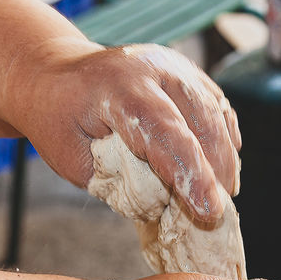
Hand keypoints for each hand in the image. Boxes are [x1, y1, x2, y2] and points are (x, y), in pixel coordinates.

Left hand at [5, 38, 241, 226]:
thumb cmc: (60, 122)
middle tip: (216, 214)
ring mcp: (173, 65)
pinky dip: (224, 139)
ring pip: (216, 113)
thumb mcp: (75, 162)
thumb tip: (166, 206)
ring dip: (225, 158)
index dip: (192, 174)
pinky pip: (217, 106)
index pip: (165, 132)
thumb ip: (118, 184)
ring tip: (224, 194)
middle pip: (201, 121)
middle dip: (216, 171)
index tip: (211, 211)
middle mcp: (152, 68)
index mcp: (118, 88)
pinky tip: (223, 168)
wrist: (55, 75)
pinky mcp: (187, 71)